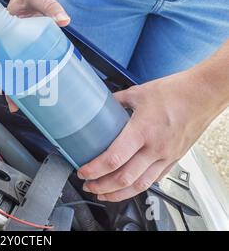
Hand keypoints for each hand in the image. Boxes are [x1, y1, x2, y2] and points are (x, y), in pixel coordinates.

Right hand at [0, 0, 70, 111]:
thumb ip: (52, 7)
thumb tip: (64, 19)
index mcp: (6, 30)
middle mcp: (10, 40)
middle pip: (3, 66)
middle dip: (4, 85)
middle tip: (11, 103)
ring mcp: (19, 44)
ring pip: (12, 68)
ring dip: (14, 85)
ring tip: (18, 103)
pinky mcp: (29, 45)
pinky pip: (25, 62)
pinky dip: (26, 76)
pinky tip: (31, 87)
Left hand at [78, 70, 222, 201]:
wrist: (203, 94)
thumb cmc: (174, 92)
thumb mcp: (137, 93)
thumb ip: (115, 101)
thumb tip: (100, 105)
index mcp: (142, 131)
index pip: (113, 158)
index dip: (94, 169)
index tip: (82, 172)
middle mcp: (155, 148)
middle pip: (124, 178)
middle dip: (102, 186)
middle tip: (88, 186)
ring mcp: (166, 156)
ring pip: (140, 185)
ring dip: (118, 194)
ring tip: (103, 194)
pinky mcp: (174, 159)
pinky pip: (154, 180)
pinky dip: (138, 187)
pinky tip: (127, 188)